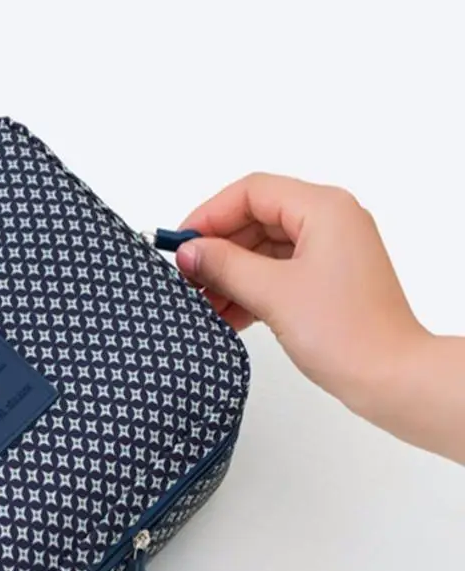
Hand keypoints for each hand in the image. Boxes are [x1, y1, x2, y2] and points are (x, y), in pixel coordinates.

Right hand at [175, 173, 464, 463]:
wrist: (390, 378)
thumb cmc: (346, 333)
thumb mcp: (272, 293)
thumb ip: (225, 266)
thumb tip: (189, 251)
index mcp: (324, 209)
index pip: (252, 192)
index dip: (210, 214)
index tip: (181, 243)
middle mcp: (330, 223)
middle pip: (256, 219)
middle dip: (218, 249)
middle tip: (186, 277)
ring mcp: (329, 254)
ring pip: (263, 250)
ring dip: (230, 275)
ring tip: (201, 303)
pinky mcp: (326, 283)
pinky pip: (276, 274)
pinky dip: (249, 290)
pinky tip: (225, 315)